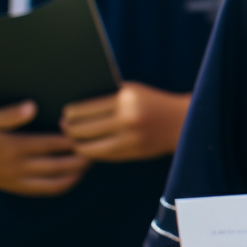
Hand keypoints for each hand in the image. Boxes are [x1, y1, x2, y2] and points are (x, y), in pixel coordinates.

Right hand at [0, 100, 88, 195]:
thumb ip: (10, 114)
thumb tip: (32, 107)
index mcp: (12, 148)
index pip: (51, 146)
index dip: (72, 142)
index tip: (88, 135)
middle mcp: (14, 167)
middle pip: (55, 167)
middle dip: (78, 161)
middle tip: (96, 152)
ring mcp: (10, 179)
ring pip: (49, 185)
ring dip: (70, 177)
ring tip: (85, 167)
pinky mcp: (6, 185)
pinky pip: (36, 191)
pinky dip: (54, 187)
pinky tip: (65, 179)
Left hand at [62, 82, 190, 161]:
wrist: (183, 121)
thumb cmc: (153, 102)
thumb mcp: (133, 90)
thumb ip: (110, 95)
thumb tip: (78, 105)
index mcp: (125, 98)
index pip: (86, 108)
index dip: (70, 113)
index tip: (65, 113)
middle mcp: (126, 118)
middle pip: (84, 129)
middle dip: (69, 129)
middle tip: (63, 127)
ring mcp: (129, 138)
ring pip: (90, 147)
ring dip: (77, 144)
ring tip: (73, 140)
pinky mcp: (133, 153)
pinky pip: (103, 155)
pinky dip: (92, 153)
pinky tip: (88, 148)